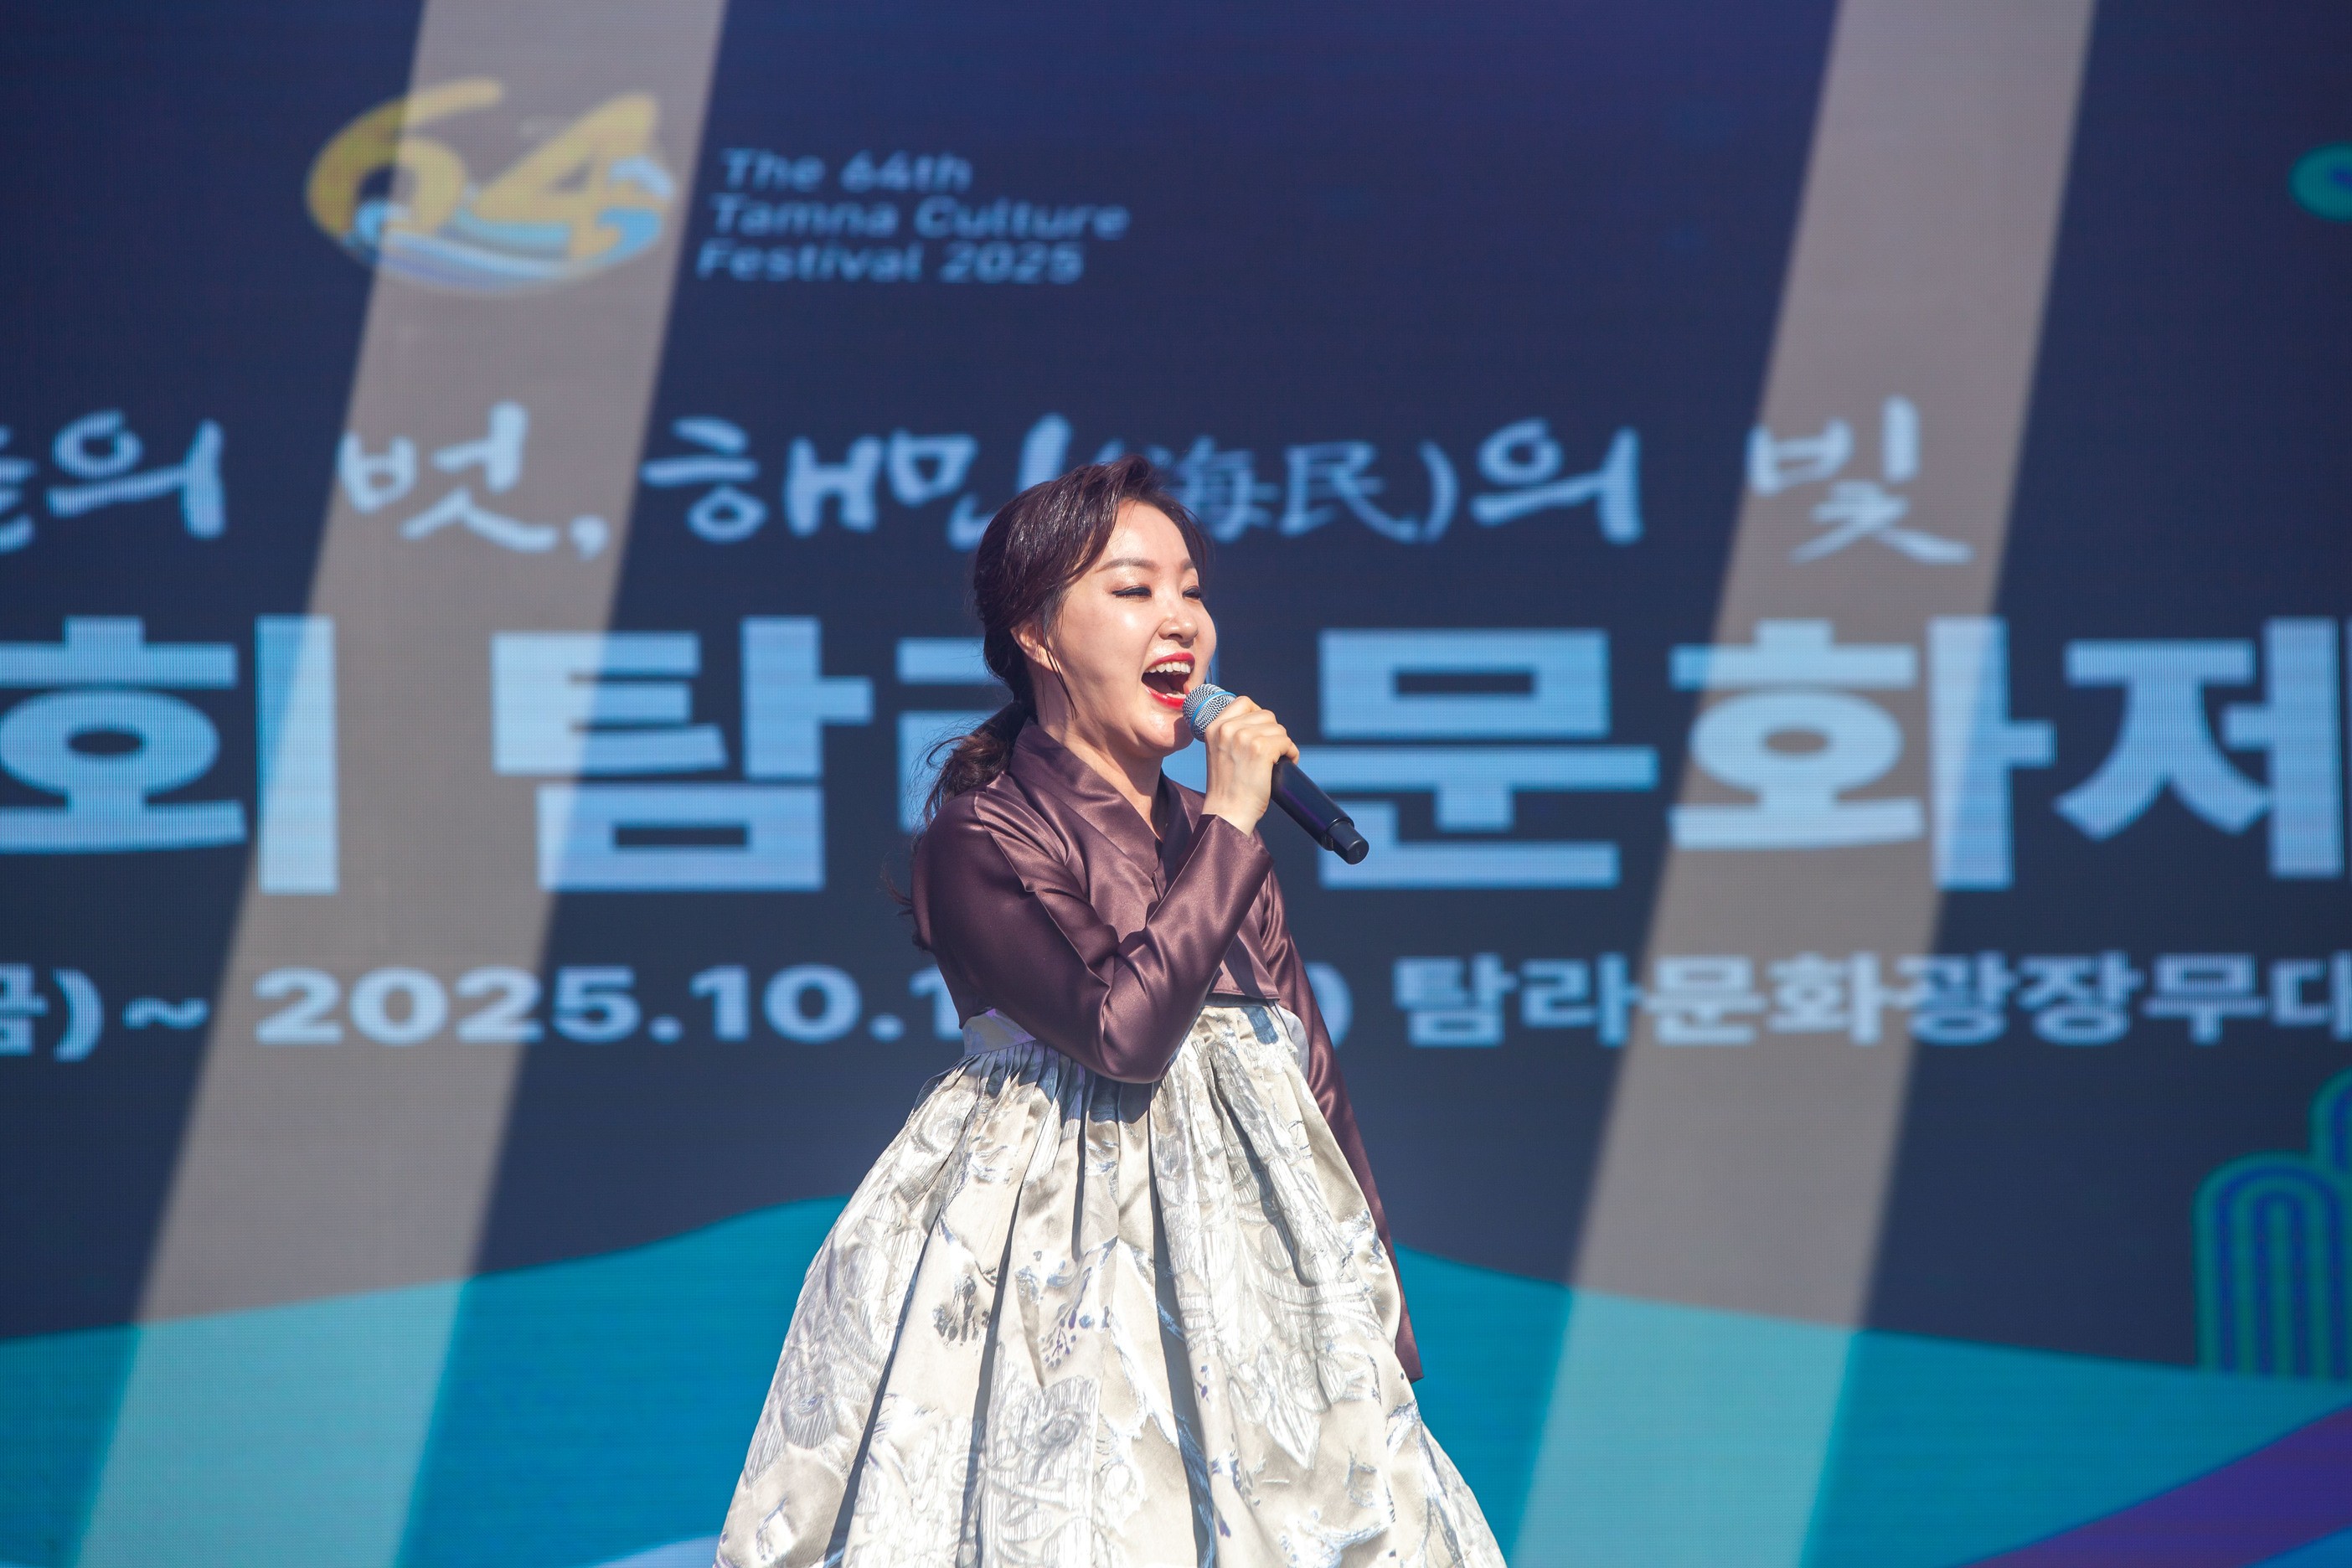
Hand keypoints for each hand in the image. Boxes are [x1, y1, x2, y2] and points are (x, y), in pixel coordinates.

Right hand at [1197, 695, 1298, 836]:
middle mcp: (1228, 729)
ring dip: (1283, 744)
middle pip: (1266, 715)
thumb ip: (1231, 735)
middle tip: (1271, 753)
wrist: (1226, 813)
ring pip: (1279, 729)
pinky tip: (1286, 764)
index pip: (1244, 702)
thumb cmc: (1227, 789)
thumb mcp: (1219, 753)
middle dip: (1273, 733)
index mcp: (1214, 727)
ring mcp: (1245, 738)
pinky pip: (1287, 742)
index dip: (1258, 715)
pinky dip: (1291, 754)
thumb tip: (1260, 722)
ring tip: (1277, 761)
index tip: (1261, 733)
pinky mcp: (1262, 750)